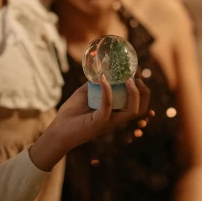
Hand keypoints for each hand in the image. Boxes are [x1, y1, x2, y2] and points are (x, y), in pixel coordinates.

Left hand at [28, 76, 150, 171]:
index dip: (142, 91)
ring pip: (132, 111)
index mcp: (115, 112)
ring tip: (129, 79)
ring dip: (134, 94)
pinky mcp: (98, 122)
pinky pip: (108, 107)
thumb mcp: (85, 94)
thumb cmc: (71, 114)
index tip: (137, 75)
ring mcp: (109, 121)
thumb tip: (101, 70)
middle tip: (138, 78)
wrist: (57, 130)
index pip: (137, 104)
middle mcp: (116, 118)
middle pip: (141, 109)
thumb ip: (94, 84)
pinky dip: (107, 92)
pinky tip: (103, 79)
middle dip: (144, 93)